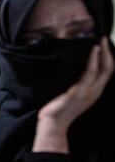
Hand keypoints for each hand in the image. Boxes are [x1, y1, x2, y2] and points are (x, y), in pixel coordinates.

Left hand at [33, 37, 113, 152]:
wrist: (53, 123)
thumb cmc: (58, 109)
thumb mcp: (71, 94)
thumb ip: (76, 84)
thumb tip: (71, 70)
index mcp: (94, 92)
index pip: (107, 72)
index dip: (108, 58)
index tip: (104, 45)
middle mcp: (95, 92)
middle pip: (109, 68)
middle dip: (108, 52)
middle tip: (104, 38)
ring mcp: (89, 92)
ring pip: (104, 69)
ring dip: (103, 53)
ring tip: (100, 41)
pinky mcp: (80, 92)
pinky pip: (90, 73)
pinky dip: (93, 60)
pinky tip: (93, 50)